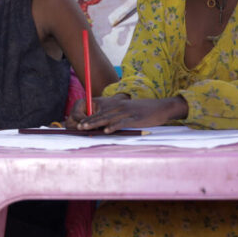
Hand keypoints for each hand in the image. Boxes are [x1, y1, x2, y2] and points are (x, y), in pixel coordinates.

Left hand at [66, 94, 187, 131]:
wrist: (160, 108)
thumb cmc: (142, 111)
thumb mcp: (127, 111)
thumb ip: (116, 116)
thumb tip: (105, 125)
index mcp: (116, 105)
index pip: (99, 111)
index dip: (88, 118)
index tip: (78, 124)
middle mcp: (119, 107)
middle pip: (100, 114)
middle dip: (88, 121)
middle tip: (77, 127)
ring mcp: (126, 112)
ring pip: (107, 118)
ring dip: (95, 123)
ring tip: (85, 128)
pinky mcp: (134, 118)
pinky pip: (121, 123)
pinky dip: (113, 127)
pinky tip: (106, 131)